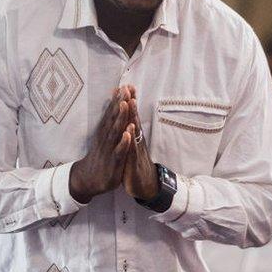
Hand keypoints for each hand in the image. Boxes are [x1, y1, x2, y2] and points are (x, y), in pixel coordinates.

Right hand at [69, 88, 132, 203]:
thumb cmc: (99, 156)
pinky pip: (119, 151)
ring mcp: (109, 149)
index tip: (124, 85)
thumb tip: (114, 105)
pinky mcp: (113, 162)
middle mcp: (106, 138)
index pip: (112, 113)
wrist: (87, 179)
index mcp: (105, 131)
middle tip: (125, 88)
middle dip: (120, 103)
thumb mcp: (103, 137)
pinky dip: (123, 143)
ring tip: (125, 104)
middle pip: (114, 118)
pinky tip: (128, 134)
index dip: (118, 99)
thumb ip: (109, 122)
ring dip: (121, 118)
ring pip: (116, 131)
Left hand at [120, 85, 158, 200]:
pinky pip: (132, 150)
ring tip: (130, 101)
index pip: (131, 116)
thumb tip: (129, 119)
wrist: (146, 185)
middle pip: (134, 118)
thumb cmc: (136, 165)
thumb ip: (131, 133)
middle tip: (129, 86)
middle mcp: (137, 140)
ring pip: (135, 131)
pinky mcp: (134, 162)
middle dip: (131, 102)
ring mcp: (137, 150)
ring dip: (133, 116)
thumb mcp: (132, 148)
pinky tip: (129, 130)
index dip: (128, 102)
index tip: (126, 86)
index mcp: (134, 137)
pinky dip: (131, 140)